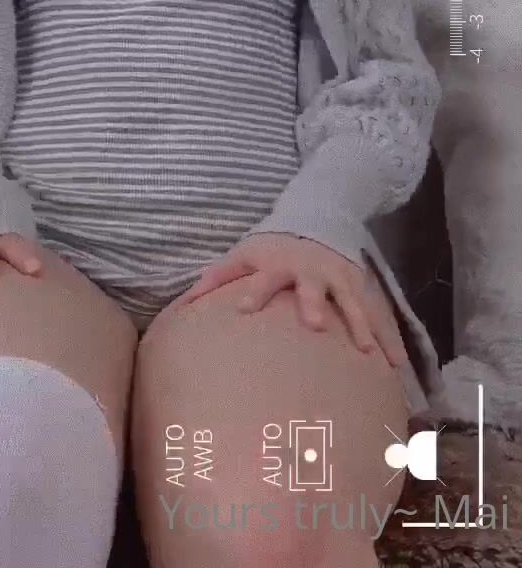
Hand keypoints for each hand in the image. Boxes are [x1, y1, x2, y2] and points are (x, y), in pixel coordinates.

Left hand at [167, 233, 407, 368]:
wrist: (318, 217)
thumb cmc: (273, 245)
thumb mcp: (246, 252)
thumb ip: (219, 276)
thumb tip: (185, 302)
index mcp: (280, 264)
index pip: (263, 278)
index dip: (253, 292)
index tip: (242, 309)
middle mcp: (312, 271)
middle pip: (313, 288)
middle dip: (314, 304)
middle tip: (315, 324)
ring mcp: (340, 279)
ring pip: (353, 303)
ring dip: (361, 326)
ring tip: (368, 354)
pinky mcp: (360, 287)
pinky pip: (377, 315)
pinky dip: (389, 338)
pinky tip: (398, 365)